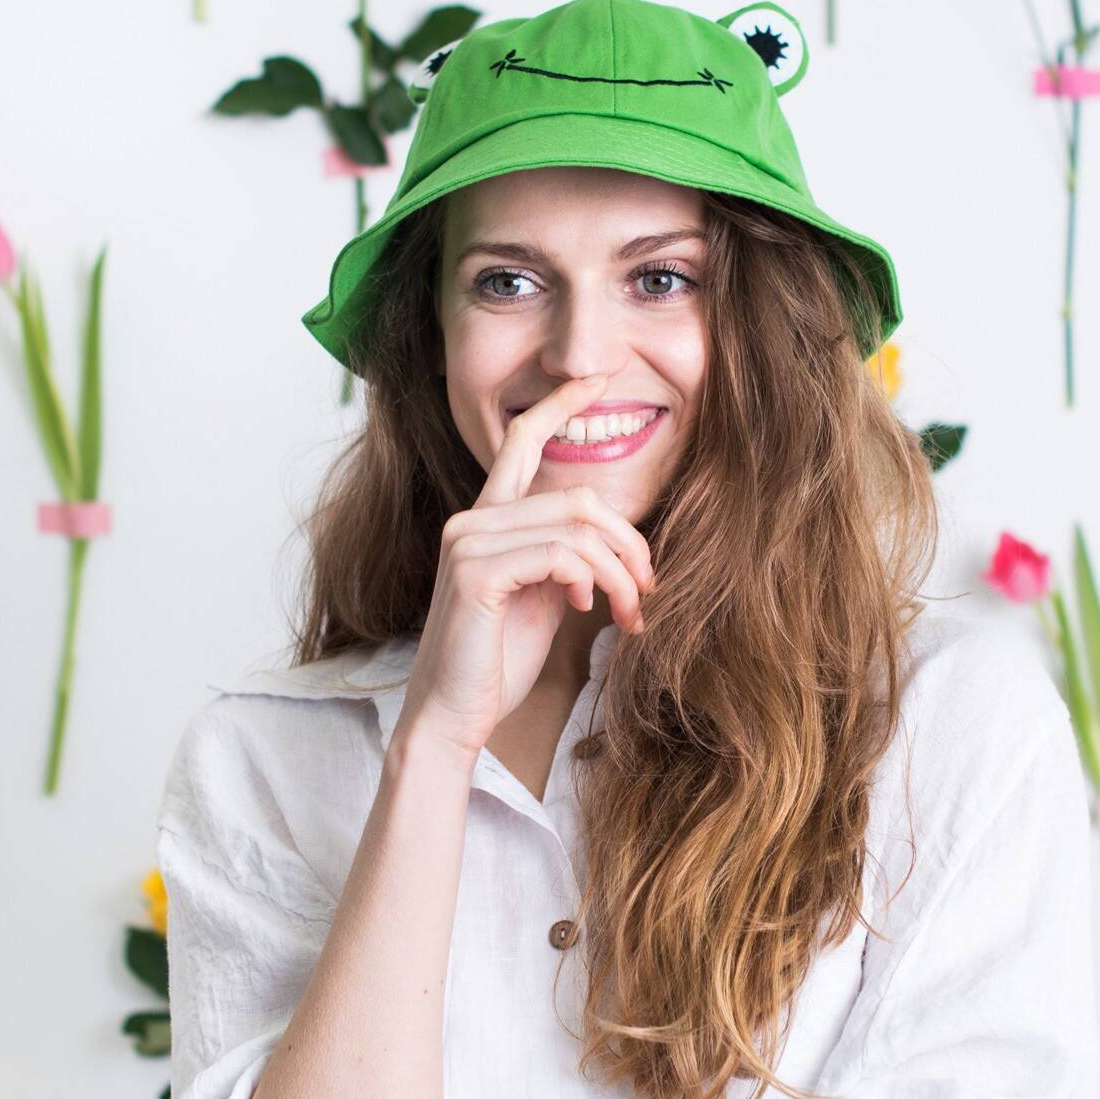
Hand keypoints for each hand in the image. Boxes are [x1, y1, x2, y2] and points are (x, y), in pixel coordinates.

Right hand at [398, 372, 658, 761]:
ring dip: (620, 573)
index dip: (560, 405)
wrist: (451, 718)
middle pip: (580, 497)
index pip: (522, 441)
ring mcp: (468, 542)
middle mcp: (472, 520)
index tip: (599, 380)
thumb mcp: (540, 602)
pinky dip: (589, 581)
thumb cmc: (494, 664)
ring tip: (627, 613)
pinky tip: (586, 610)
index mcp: (487, 521)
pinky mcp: (474, 572)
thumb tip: (610, 550)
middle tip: (647, 589)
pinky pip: (560, 554)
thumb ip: (563, 562)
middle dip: (630, 543)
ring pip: (577, 527)